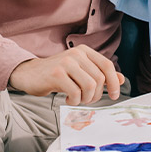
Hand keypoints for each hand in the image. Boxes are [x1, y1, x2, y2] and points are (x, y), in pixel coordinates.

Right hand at [8, 45, 124, 105]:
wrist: (29, 74)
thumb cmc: (57, 74)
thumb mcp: (80, 71)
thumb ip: (99, 74)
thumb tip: (121, 78)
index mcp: (84, 51)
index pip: (107, 65)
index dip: (113, 82)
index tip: (113, 95)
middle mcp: (76, 53)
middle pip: (99, 78)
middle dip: (96, 95)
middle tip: (86, 99)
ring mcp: (66, 62)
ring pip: (89, 86)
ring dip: (86, 99)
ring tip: (77, 99)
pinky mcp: (56, 74)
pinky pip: (75, 92)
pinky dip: (74, 100)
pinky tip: (68, 98)